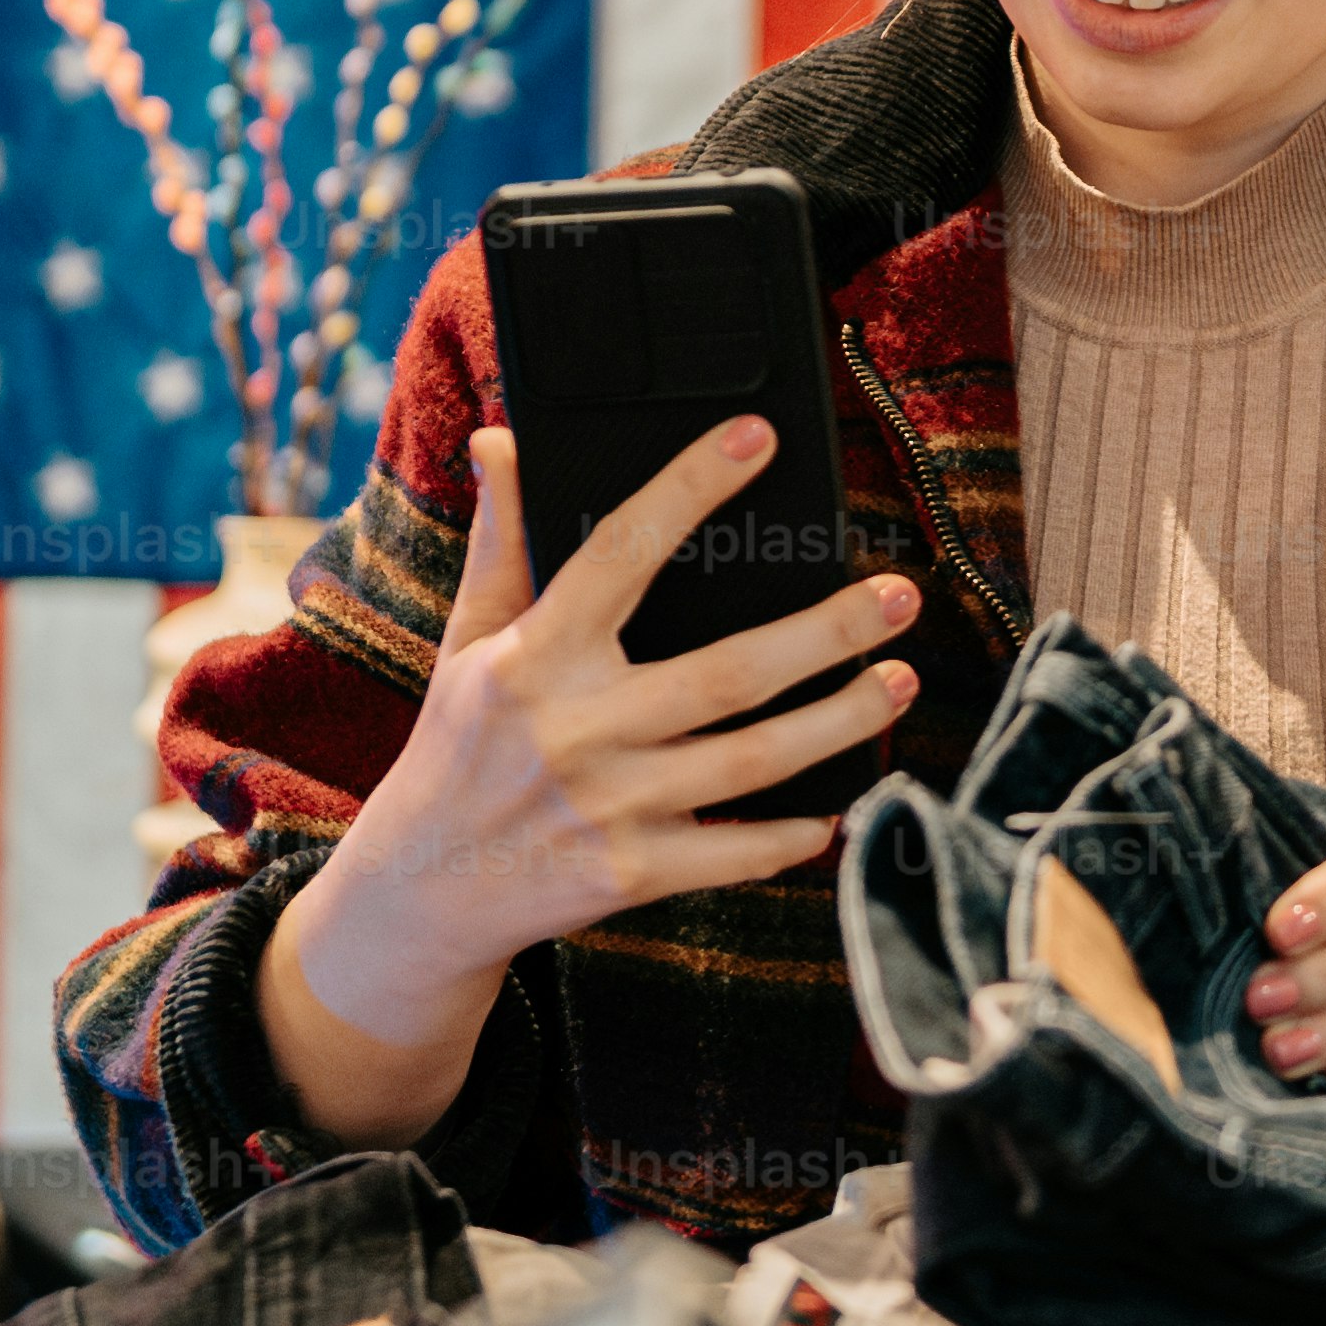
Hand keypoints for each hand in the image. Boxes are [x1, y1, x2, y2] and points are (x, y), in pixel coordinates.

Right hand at [263, 419, 918, 1144]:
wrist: (423, 886)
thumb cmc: (458, 746)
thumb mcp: (470, 640)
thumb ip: (503, 543)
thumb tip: (503, 442)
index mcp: (533, 657)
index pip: (619, 553)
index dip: (688, 489)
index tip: (754, 438)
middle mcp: (574, 728)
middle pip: (727, 673)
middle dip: (825, 633)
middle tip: (898, 596)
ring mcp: (607, 807)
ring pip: (751, 759)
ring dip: (839, 721)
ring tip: (902, 680)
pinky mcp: (629, 874)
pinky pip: (734, 851)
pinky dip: (792, 835)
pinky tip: (840, 805)